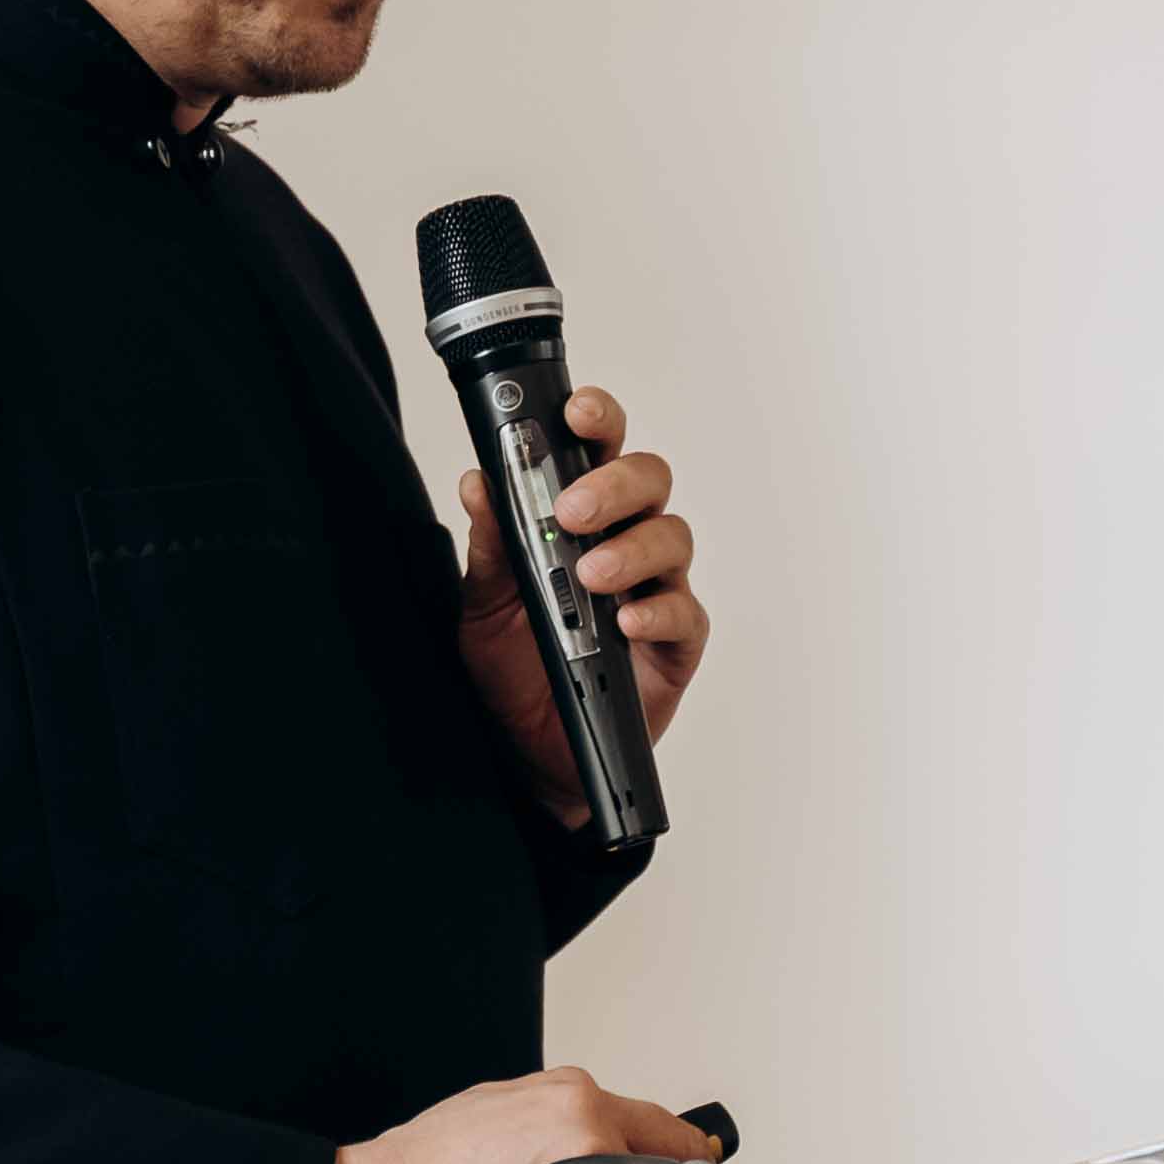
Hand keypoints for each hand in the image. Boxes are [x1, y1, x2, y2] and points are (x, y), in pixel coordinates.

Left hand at [452, 385, 710, 823]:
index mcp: (581, 517)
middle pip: (649, 480)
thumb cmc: (512, 669)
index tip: (576, 411)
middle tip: (572, 510)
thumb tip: (478, 481)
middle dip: (614, 484)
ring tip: (590, 577)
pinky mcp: (676, 643)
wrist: (526, 752)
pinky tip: (624, 623)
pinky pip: (685, 613)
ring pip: (672, 537)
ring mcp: (657, 589)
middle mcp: (626, 541)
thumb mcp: (482, 604)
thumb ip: (490, 545)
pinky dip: (656, 612)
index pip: (599, 449)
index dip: (597, 420)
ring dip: (630, 550)